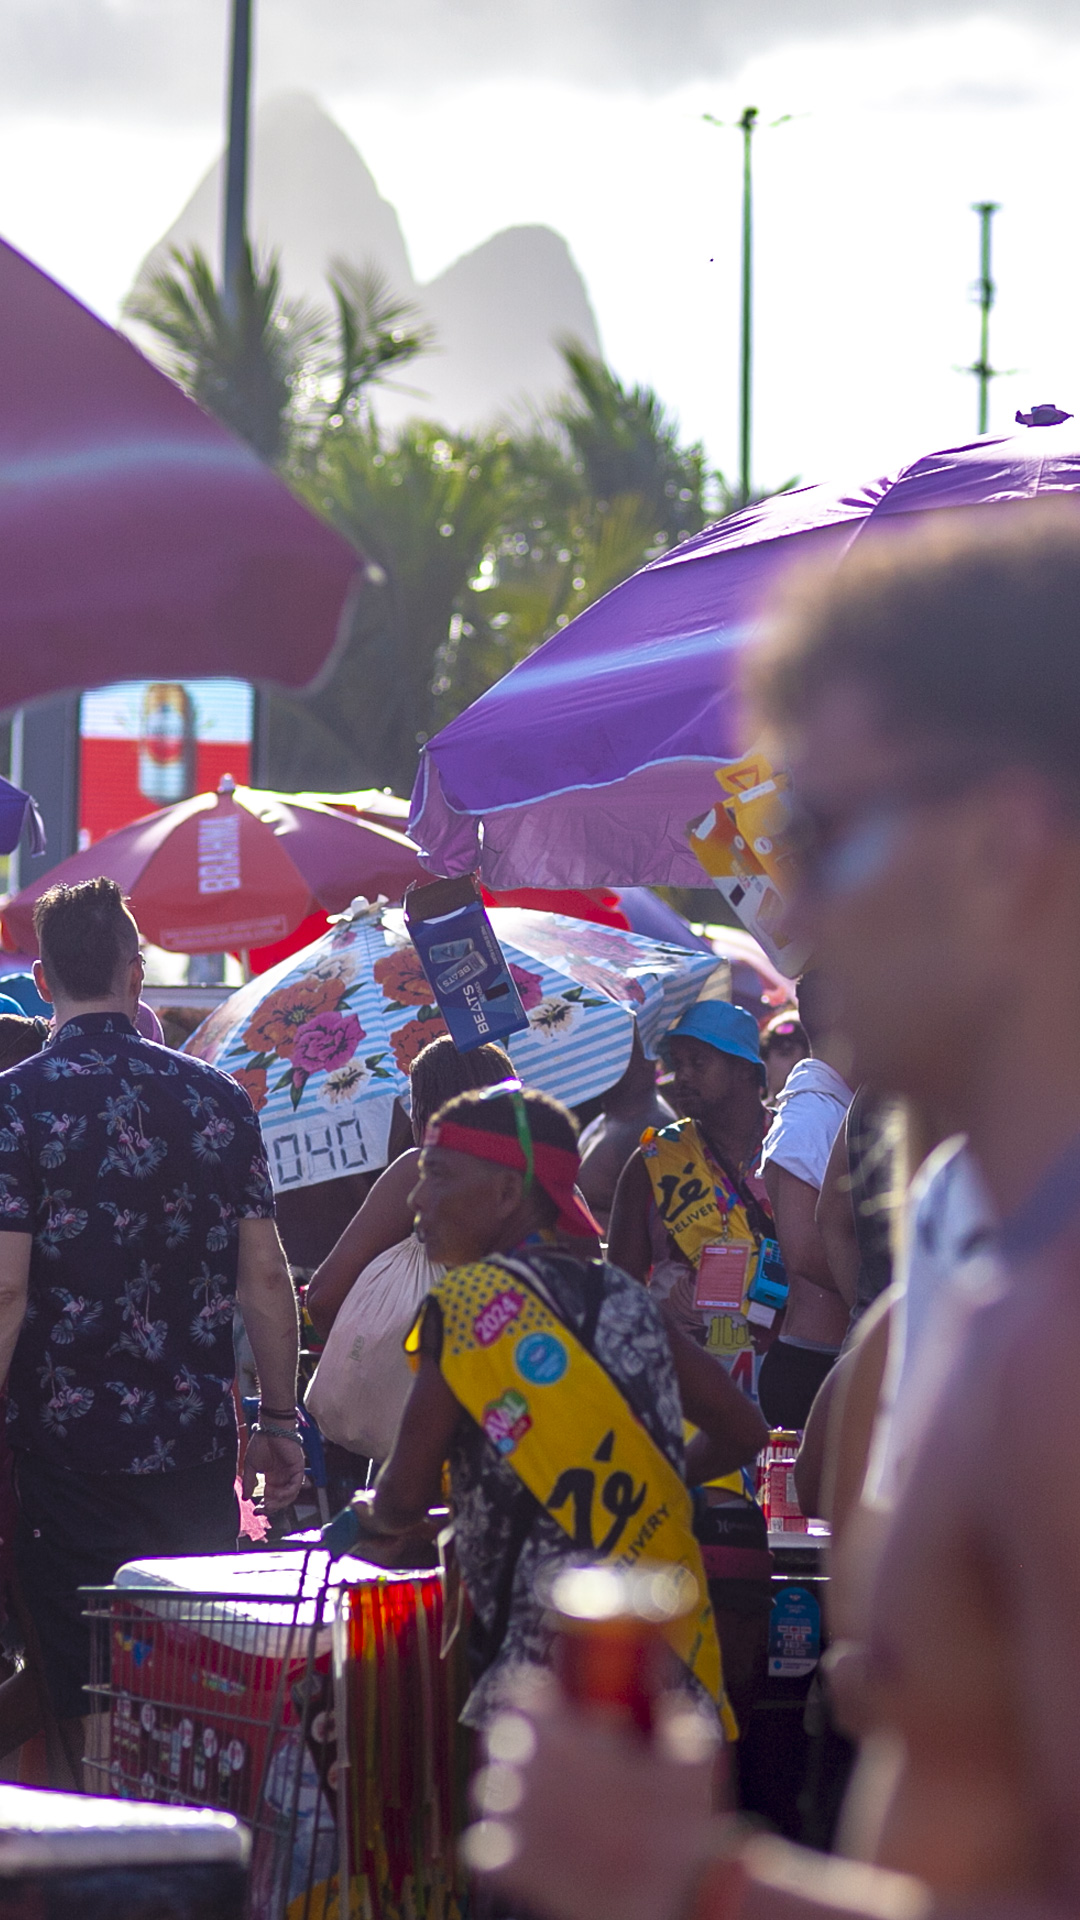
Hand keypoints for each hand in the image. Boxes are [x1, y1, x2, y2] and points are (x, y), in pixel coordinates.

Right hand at [243, 1428, 305, 1510]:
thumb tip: (246, 1497)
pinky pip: (296, 1485)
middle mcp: (283, 1477)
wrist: (271, 1428)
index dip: (265, 1506)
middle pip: (282, 1499)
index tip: (256, 1510)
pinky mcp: (298, 1468)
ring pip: (290, 1495)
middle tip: (262, 1510)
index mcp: (273, 1477)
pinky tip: (276, 1494)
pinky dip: (287, 1492)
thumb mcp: (250, 1465)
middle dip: (273, 1507)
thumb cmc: (261, 1442)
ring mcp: (291, 1473)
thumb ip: (249, 1482)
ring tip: (269, 1503)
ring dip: (280, 1502)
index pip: (272, 1497)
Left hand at [465, 1679, 724, 1919]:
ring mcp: (511, 1817)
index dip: (543, 1704)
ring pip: (489, 1793)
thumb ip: (678, 1723)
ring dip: (511, 1798)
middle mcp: (525, 1767)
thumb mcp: (693, 1762)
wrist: (669, 1900)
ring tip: (546, 1814)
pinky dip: (500, 1851)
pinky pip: (481, 1848)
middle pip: (503, 1739)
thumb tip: (670, 1705)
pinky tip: (529, 1854)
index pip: (526, 1694)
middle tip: (554, 1768)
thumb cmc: (681, 1829)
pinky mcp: (506, 1866)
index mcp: (561, 1732)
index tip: (558, 1716)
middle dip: (524, 1748)